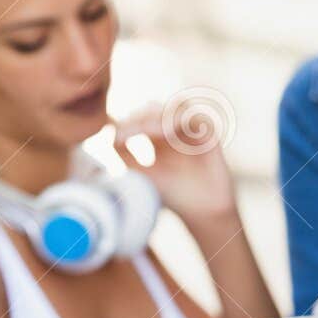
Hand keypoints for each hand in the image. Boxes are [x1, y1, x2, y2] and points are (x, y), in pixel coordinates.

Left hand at [113, 102, 236, 227]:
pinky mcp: (209, 133)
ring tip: (144, 131)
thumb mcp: (142, 173)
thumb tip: (108, 135)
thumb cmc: (172, 193)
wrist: (200, 210)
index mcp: (159, 134)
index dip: (126, 123)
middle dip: (137, 118)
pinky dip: (178, 120)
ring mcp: (193, 128)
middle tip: (125, 133)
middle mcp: (176, 128)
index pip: (139, 117)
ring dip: (156, 116)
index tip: (113, 137)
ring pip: (172, 106)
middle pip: (153, 108)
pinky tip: (165, 132)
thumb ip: (124, 154)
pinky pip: (193, 117)